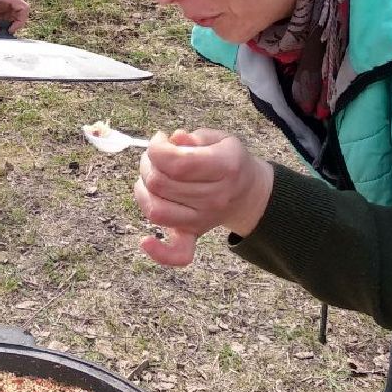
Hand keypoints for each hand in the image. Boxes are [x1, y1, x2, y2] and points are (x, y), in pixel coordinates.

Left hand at [133, 129, 272, 266]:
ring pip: (156, 210)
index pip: (177, 163)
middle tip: (156, 157)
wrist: (248, 194)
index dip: (157, 148)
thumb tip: (174, 139)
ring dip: (143, 190)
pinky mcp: (194, 233)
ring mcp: (203, 219)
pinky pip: (178, 254)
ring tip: (151, 178)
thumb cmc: (228, 162)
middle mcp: (214, 197)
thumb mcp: (220, 139)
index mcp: (224, 168)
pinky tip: (146, 241)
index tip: (160, 139)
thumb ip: (194, 138)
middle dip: (149, 164)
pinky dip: (159, 252)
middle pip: (160, 184)